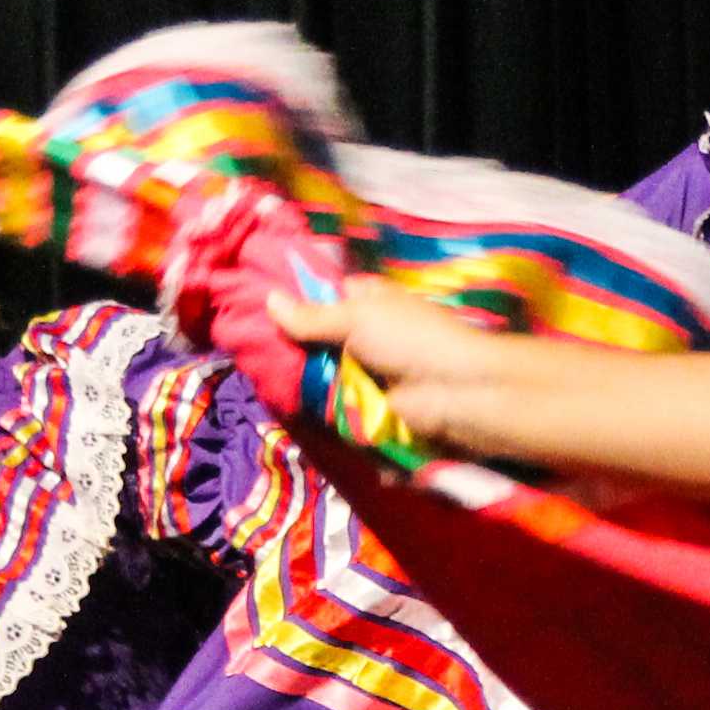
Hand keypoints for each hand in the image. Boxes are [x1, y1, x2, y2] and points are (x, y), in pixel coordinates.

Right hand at [265, 280, 529, 457]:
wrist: (456, 393)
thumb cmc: (412, 340)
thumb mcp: (357, 317)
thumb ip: (312, 316)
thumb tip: (268, 299)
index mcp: (369, 302)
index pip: (324, 297)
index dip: (296, 304)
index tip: (257, 312)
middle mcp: (366, 335)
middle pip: (317, 341)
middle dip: (293, 349)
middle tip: (253, 354)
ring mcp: (367, 375)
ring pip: (322, 378)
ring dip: (303, 384)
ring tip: (266, 384)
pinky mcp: (369, 410)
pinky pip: (336, 409)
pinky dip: (321, 411)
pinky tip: (290, 410)